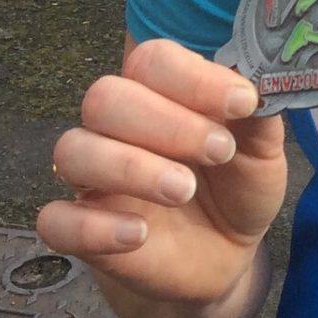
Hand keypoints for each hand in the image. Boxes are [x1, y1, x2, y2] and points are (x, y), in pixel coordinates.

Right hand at [37, 39, 287, 310]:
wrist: (224, 256)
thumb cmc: (237, 187)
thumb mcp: (262, 153)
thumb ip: (259, 119)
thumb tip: (260, 92)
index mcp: (161, 93)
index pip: (152, 61)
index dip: (192, 77)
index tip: (242, 103)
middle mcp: (118, 127)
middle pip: (106, 98)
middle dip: (164, 122)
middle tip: (218, 151)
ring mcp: (94, 178)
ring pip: (74, 150)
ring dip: (129, 167)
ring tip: (183, 190)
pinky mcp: (81, 230)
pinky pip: (55, 220)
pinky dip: (92, 227)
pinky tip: (139, 234)